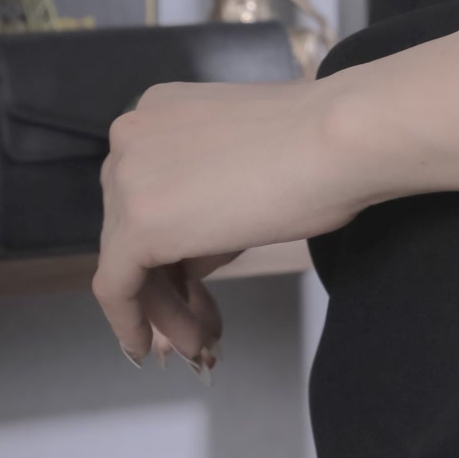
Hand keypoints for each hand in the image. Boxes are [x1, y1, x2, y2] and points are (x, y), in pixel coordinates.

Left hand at [93, 75, 368, 368]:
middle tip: (202, 322)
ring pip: (126, 259)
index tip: (196, 284)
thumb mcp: (243, 164)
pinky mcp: (137, 224)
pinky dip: (131, 321)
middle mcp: (130, 135)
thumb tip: (191, 256)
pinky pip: (117, 285)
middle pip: (131, 225)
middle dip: (166, 281)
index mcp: (157, 110)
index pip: (149, 191)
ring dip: (162, 307)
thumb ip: (206, 197)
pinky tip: (147, 347)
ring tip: (198, 343)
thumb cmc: (320, 145)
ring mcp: (127, 177)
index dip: (170, 245)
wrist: (341, 140)